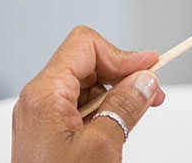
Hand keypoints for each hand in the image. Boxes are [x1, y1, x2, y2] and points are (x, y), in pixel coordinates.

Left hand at [12, 26, 165, 161]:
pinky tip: (119, 125)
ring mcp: (43, 114)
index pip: (86, 46)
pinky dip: (106, 108)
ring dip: (117, 93)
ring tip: (137, 113)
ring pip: (88, 83)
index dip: (122, 53)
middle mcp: (40, 99)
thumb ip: (126, 106)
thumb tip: (145, 80)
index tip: (151, 66)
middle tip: (151, 90)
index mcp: (45, 94)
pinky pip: (82, 103)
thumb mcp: (102, 146)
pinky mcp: (49, 129)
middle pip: (88, 61)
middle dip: (123, 73)